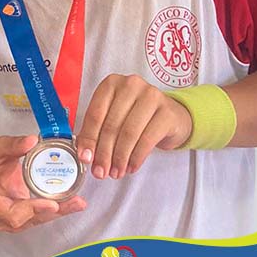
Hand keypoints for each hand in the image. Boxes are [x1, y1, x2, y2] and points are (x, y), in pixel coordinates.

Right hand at [0, 135, 86, 232]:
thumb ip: (12, 145)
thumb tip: (32, 140)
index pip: (12, 215)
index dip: (33, 210)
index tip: (52, 203)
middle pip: (28, 221)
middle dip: (53, 212)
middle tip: (75, 202)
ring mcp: (6, 222)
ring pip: (35, 221)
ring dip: (57, 213)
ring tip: (78, 203)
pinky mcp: (18, 219)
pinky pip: (36, 217)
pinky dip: (53, 210)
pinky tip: (70, 204)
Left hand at [77, 74, 192, 178]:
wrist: (172, 116)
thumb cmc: (136, 116)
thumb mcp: (114, 117)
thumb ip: (97, 131)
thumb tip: (85, 155)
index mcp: (111, 83)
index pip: (95, 113)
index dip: (88, 138)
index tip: (85, 158)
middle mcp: (130, 85)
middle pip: (111, 125)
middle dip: (104, 153)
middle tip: (100, 172)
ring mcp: (151, 96)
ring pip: (129, 133)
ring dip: (119, 158)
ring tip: (115, 172)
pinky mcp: (167, 112)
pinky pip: (147, 139)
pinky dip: (136, 157)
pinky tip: (130, 167)